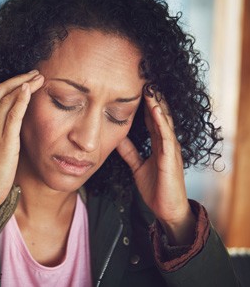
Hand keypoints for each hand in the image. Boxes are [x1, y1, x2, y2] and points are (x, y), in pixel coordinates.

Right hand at [0, 70, 43, 263]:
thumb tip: (7, 139)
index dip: (11, 87)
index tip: (25, 82)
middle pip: (0, 91)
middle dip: (19, 79)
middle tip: (35, 73)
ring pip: (7, 98)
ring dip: (24, 84)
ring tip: (39, 77)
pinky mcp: (3, 142)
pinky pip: (12, 115)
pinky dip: (21, 99)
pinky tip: (30, 90)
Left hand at [116, 90, 195, 244]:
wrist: (166, 209)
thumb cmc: (155, 187)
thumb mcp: (137, 166)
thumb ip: (129, 152)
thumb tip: (115, 138)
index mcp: (158, 143)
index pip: (150, 118)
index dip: (143, 102)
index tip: (135, 86)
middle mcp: (166, 142)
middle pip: (159, 114)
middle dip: (152, 97)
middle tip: (144, 77)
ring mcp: (170, 148)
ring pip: (164, 120)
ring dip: (157, 103)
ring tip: (150, 86)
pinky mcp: (171, 157)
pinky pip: (166, 136)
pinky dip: (160, 121)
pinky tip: (154, 109)